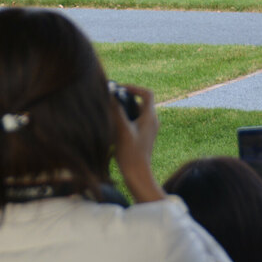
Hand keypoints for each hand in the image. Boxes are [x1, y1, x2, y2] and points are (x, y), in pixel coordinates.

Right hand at [111, 84, 164, 202]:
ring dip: (123, 110)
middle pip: (139, 102)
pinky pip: (134, 122)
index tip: (120, 89)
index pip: (147, 94)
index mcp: (150, 117)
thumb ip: (116, 111)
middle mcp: (152, 121)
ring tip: (109, 114)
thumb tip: (111, 94)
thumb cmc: (130, 153)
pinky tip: (112, 127)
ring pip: (136, 112)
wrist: (137, 173)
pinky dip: (124, 120)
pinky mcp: (143, 136)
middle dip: (125, 99)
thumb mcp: (122, 130)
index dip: (134, 88)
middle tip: (110, 100)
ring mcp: (148, 129)